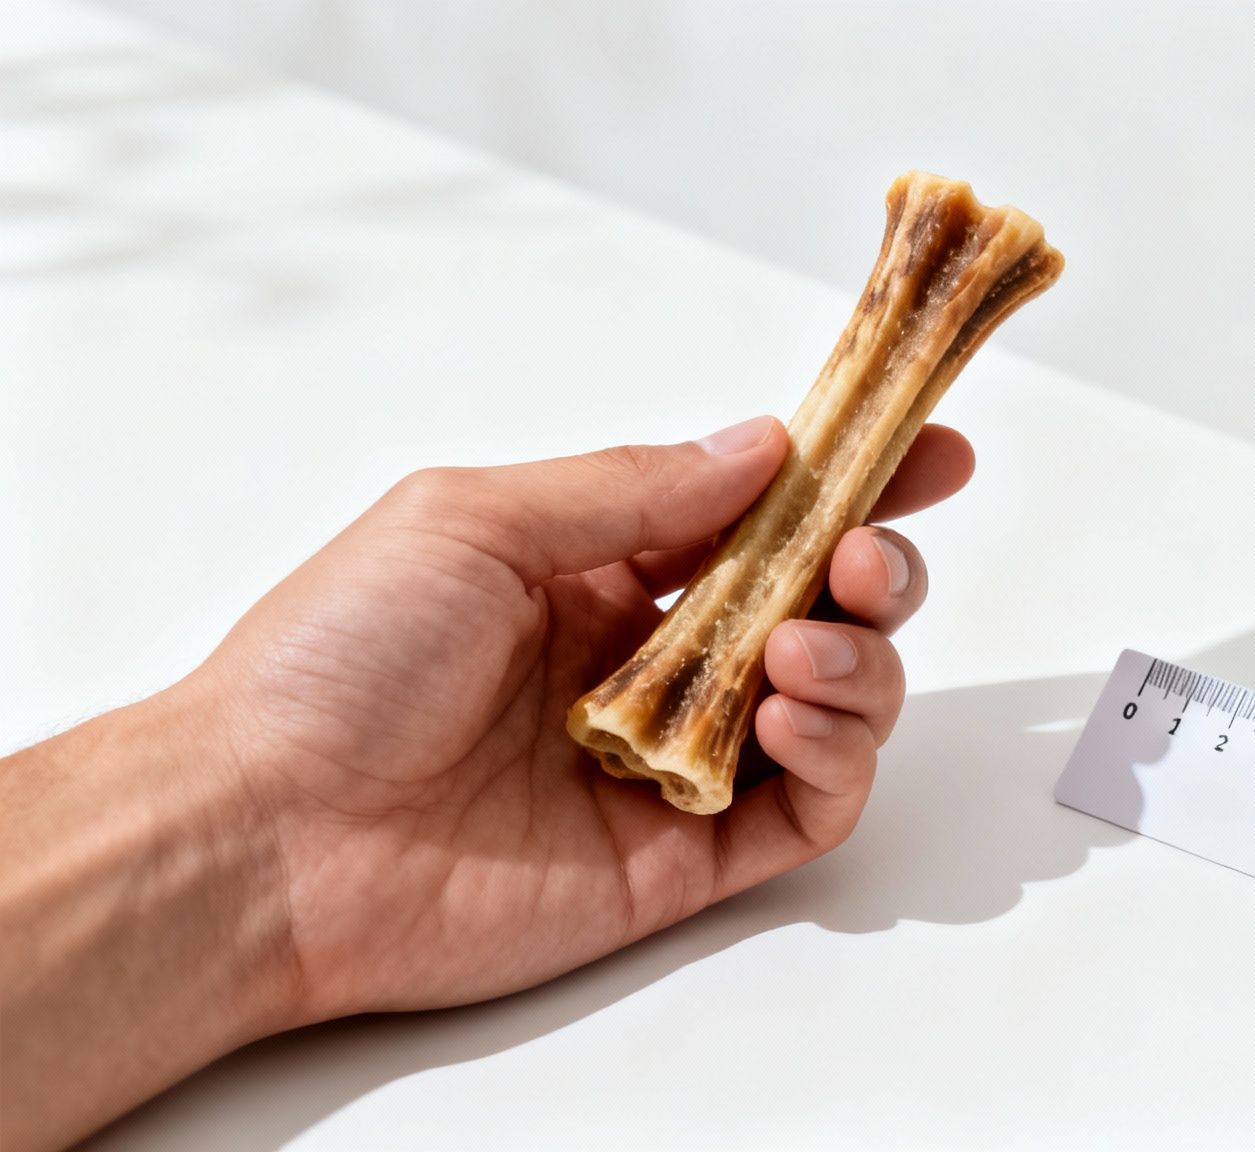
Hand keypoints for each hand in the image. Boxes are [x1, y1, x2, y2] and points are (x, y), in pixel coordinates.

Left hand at [194, 415, 971, 1017]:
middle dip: (873, 570)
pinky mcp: (681, 858)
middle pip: (818, 608)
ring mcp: (673, 762)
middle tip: (864, 557)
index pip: (756, 520)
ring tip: (805, 652)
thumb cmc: (331, 664)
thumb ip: (633, 488)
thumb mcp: (475, 520)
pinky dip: (835, 760)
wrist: (264, 837)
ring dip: (860, 661)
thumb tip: (762, 447)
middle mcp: (650, 664)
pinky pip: (805, 810)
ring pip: (833, 706)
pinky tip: (793, 721)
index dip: (850, 483)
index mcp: (598, 574)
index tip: (928, 450)